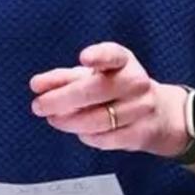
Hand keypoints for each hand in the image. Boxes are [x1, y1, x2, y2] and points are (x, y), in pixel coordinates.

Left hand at [29, 42, 189, 157]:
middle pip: (96, 91)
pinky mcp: (141, 132)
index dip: (99, 56)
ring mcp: (142, 108)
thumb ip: (63, 78)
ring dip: (69, 121)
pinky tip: (78, 131)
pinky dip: (87, 136)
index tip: (84, 58)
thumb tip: (37, 85)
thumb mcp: (92, 76)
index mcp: (123, 61)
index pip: (113, 55)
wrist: (158, 114)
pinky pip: (107, 139)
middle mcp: (136, 81)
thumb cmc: (115, 90)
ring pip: (99, 119)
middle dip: (62, 99)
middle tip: (38, 105)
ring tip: (53, 119)